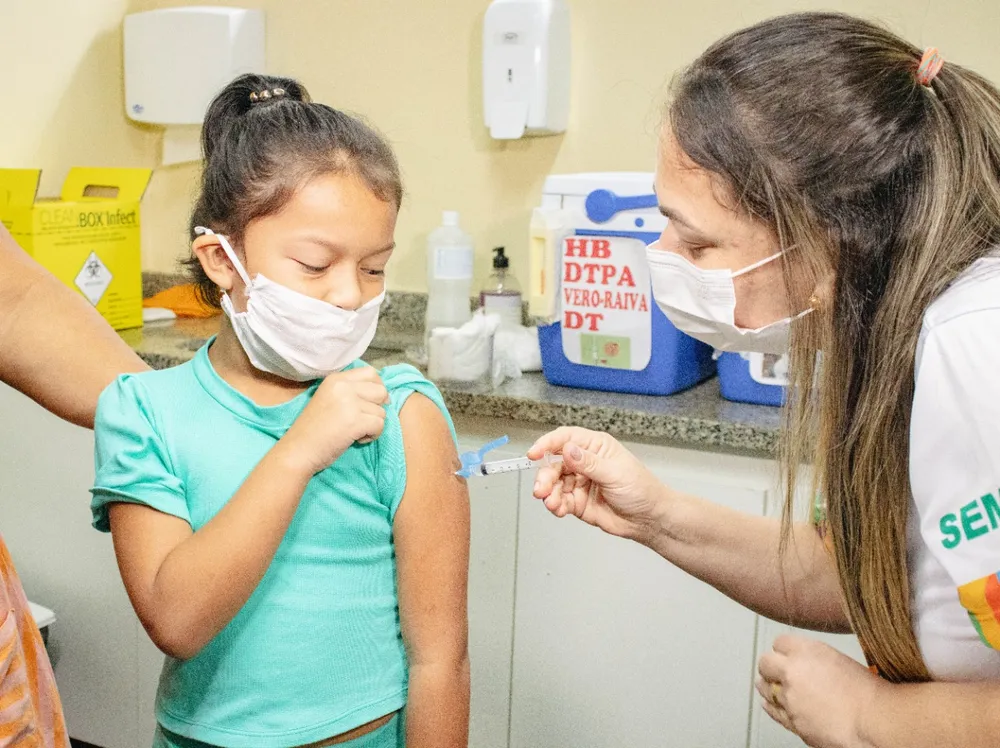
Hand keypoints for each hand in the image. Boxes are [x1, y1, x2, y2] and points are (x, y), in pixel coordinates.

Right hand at [278, 366, 388, 474]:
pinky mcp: (355, 420)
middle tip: (362, 420)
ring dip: (372, 425)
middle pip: (381, 390)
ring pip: (382, 411)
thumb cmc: (314, 429)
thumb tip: (384, 395)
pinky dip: (372, 436)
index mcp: (336, 379)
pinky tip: (356, 439)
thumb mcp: (330, 399)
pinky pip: (380, 425)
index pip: (370, 373)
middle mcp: (343, 386)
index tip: (370, 404)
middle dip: (377, 408)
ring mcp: (349, 402)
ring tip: (353, 432)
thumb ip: (351, 392)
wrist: (298, 450)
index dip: (376, 388)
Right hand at [527, 427, 669, 540]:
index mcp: (595, 447)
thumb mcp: (615, 473)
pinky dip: (555, 505)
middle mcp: (584, 462)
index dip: (547, 444)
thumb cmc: (640, 489)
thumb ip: (589, 463)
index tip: (534, 453)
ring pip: (554, 483)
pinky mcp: (577, 501)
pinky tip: (558, 509)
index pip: (566, 438)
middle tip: (541, 489)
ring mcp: (579, 482)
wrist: (648, 519)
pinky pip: (559, 500)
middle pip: (555, 463)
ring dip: (548, 493)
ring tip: (551, 503)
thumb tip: (568, 450)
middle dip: (545, 476)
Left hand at [756, 635, 877, 747]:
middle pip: (765, 662)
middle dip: (770, 666)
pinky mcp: (791, 719)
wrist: (874, 721)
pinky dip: (772, 706)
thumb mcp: (839, 660)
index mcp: (806, 651)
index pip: (780, 642)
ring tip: (773, 686)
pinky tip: (772, 704)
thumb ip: (814, 657)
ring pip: (764, 687)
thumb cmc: (868, 692)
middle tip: (775, 669)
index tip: (786, 654)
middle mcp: (792, 671)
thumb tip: (806, 663)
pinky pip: (772, 710)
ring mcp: (789, 697)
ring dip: (768, 685)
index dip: (784, 649)